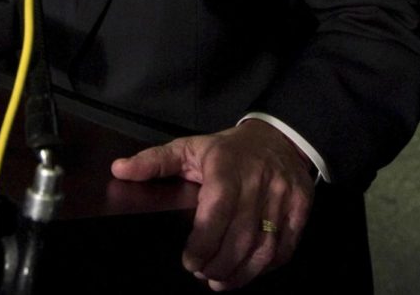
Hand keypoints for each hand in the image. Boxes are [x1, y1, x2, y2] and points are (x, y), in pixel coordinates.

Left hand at [111, 119, 314, 290]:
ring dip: (240, 273)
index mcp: (226, 168)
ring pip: (264, 249)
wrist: (278, 138)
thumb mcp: (189, 147)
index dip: (203, 243)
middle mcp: (258, 182)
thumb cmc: (227, 149)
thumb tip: (118, 170)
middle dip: (218, 265)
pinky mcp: (301, 209)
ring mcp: (283, 197)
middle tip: (201, 274)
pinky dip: (265, 268)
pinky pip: (285, 249)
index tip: (188, 262)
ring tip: (219, 281)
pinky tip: (247, 272)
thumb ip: (154, 161)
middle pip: (240, 237)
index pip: (216, 212)